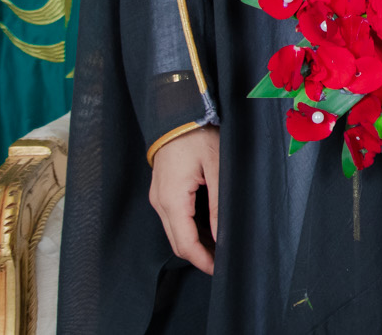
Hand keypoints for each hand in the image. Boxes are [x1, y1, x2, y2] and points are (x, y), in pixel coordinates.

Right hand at [149, 126, 220, 274]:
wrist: (176, 113)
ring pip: (175, 231)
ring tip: (220, 246)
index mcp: (172, 200)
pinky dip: (189, 228)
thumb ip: (218, 205)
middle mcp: (160, 202)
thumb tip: (222, 236)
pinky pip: (174, 218)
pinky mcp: (162, 190)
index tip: (220, 269)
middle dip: (199, 256)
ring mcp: (158, 197)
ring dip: (195, 242)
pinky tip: (208, 227)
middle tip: (223, 261)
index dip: (202, 260)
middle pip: (177, 242)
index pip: (185, 244)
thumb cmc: (197, 136)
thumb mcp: (216, 168)